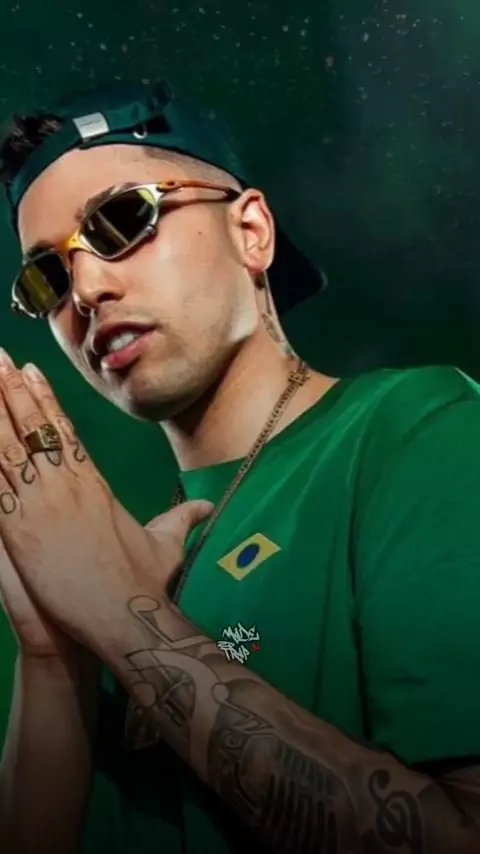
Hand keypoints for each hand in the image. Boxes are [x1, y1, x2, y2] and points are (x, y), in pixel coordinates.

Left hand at [0, 351, 211, 655]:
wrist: (125, 614)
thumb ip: (182, 520)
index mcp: (94, 485)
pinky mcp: (20, 529)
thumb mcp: (167, 544)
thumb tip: (205, 508)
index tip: (30, 372)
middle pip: (35, 428)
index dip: (46, 400)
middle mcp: (67, 486)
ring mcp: (41, 504)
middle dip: (11, 390)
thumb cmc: (145, 583)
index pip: (65, 431)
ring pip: (8, 446)